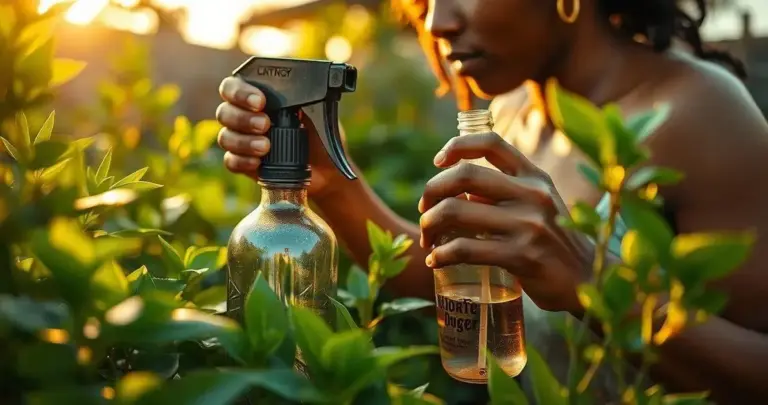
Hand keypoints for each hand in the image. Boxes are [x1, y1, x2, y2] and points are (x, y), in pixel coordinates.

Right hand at [216, 76, 353, 196]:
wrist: (325, 169)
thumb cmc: (319, 135)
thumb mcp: (317, 113)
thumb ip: (305, 97)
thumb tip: (306, 85)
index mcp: (257, 96)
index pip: (234, 87)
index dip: (240, 92)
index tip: (260, 101)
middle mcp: (243, 116)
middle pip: (224, 111)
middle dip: (242, 117)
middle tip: (265, 124)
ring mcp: (241, 140)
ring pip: (225, 137)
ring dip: (243, 141)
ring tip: (265, 146)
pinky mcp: (243, 163)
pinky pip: (230, 161)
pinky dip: (242, 161)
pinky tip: (257, 163)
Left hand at [418, 132, 594, 313]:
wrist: (589, 280)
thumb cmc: (553, 242)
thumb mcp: (538, 206)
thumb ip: (504, 193)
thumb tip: (457, 190)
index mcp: (534, 176)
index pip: (491, 143)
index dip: (457, 146)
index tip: (437, 163)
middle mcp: (532, 194)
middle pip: (463, 175)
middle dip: (431, 192)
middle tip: (424, 212)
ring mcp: (528, 224)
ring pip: (456, 211)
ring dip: (429, 225)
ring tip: (427, 240)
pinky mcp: (522, 256)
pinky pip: (465, 249)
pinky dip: (441, 255)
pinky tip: (435, 262)